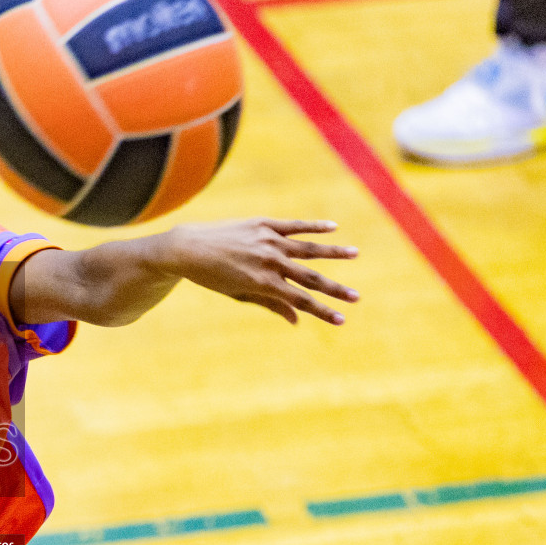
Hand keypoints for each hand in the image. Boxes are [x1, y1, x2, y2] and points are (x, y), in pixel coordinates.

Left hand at [163, 218, 358, 324]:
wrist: (188, 248)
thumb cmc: (212, 277)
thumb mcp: (239, 294)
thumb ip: (270, 304)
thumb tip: (297, 319)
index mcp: (263, 283)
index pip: (301, 300)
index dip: (323, 311)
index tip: (342, 320)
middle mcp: (269, 261)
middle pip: (310, 278)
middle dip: (335, 289)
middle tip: (357, 297)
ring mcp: (268, 240)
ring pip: (308, 248)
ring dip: (333, 252)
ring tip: (355, 254)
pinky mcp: (263, 223)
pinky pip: (294, 225)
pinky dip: (314, 226)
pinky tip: (333, 227)